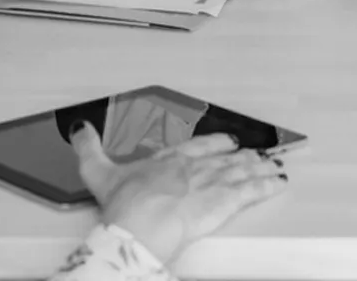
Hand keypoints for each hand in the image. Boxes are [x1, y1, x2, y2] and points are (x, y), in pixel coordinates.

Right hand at [70, 123, 286, 266]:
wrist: (138, 226)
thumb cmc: (123, 206)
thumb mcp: (98, 173)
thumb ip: (90, 149)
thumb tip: (80, 129)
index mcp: (168, 160)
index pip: (198, 148)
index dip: (216, 145)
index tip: (230, 142)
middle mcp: (192, 168)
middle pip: (225, 160)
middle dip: (244, 158)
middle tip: (261, 155)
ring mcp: (208, 183)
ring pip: (240, 173)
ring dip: (259, 170)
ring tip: (274, 167)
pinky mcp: (220, 203)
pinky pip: (248, 193)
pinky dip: (264, 187)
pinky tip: (276, 183)